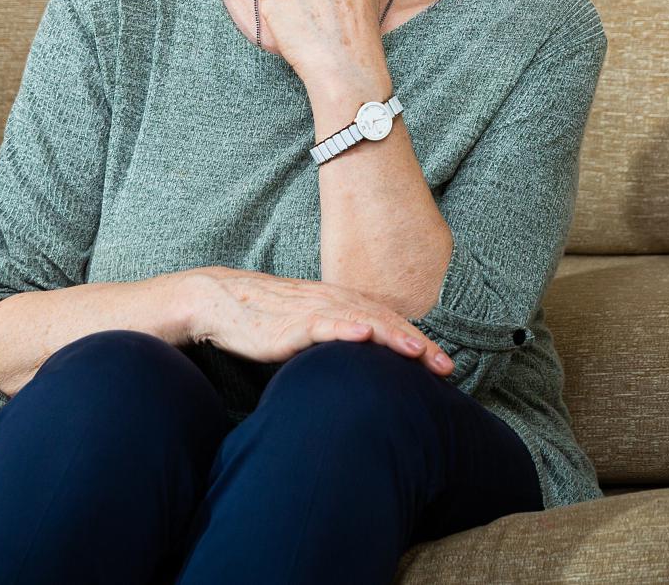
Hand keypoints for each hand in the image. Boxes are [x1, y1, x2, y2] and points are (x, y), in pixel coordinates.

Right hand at [178, 267, 455, 376]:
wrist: (222, 299)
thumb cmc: (267, 318)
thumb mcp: (310, 328)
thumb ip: (337, 339)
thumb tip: (364, 368)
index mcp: (343, 304)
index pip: (390, 323)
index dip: (419, 343)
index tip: (444, 366)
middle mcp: (335, 302)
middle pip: (385, 322)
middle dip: (418, 346)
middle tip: (446, 368)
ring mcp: (313, 310)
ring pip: (361, 321)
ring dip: (391, 336)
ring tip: (417, 352)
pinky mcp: (289, 322)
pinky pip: (321, 324)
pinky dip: (343, 329)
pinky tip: (361, 336)